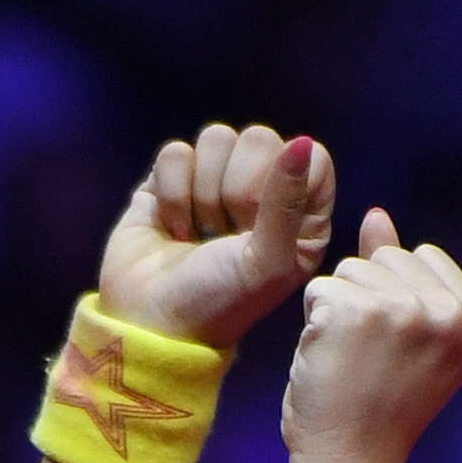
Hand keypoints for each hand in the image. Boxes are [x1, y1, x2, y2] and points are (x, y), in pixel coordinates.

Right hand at [97, 123, 334, 349]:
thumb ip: (287, 202)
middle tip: (225, 235)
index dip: (282, 181)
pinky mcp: (172, 180)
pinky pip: (176, 152)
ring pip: (217, 138)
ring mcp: (215, 182)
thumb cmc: (219, 303)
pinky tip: (172, 228)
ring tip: (198, 235)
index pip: (309, 156)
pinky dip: (170, 193)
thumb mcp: (266, 262)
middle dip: (236, 190)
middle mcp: (262, 192)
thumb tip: (301, 143)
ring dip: (202, 194)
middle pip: (259, 139)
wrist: (152, 324)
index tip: (260, 225)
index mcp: (301, 216)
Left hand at [281, 210, 461, 462]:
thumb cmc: (373, 410)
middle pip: (386, 259)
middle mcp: (448, 313)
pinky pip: (319, 289)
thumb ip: (400, 275)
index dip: (393, 300)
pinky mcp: (357, 311)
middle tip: (368, 364)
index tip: (393, 356)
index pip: (422, 258)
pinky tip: (327, 362)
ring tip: (350, 364)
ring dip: (337, 313)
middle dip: (365, 301)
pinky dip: (311, 325)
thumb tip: (376, 215)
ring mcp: (405, 309)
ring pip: (350, 270)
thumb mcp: (403, 341)